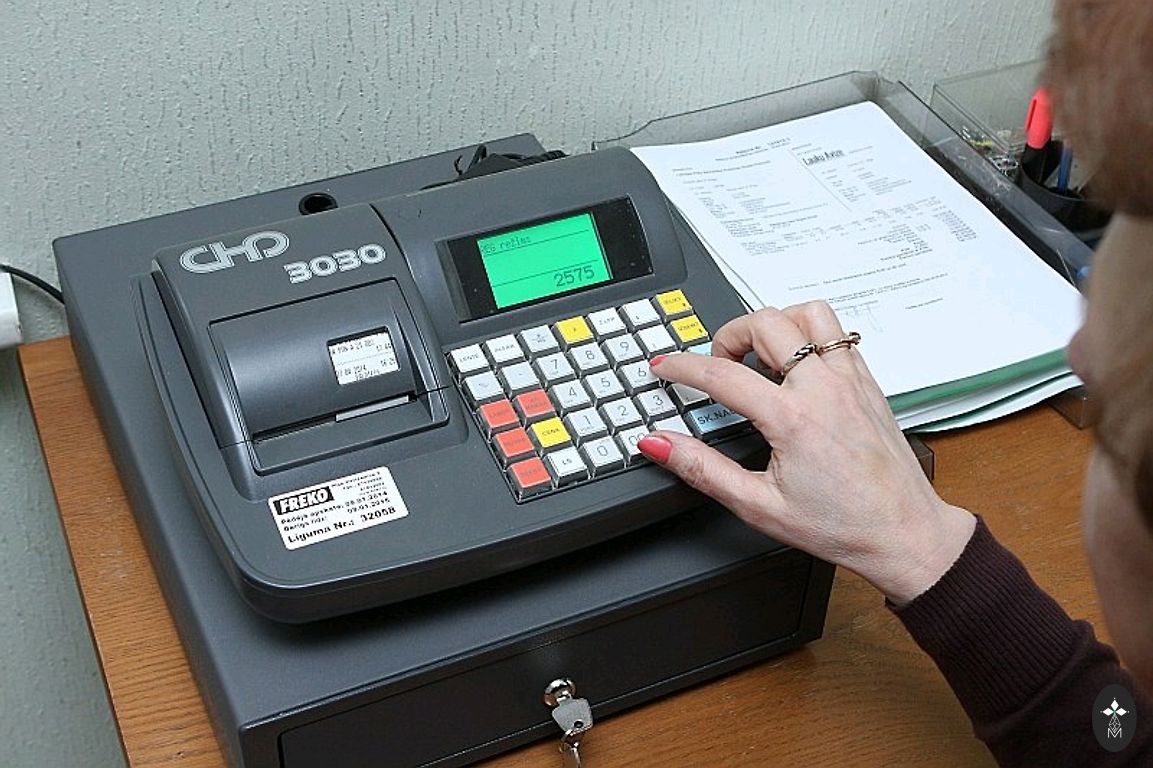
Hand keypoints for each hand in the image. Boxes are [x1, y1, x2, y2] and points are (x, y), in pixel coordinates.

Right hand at [638, 302, 974, 603]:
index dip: (682, 365)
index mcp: (793, 418)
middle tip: (718, 363)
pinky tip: (797, 367)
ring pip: (808, 313)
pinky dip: (809, 334)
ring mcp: (851, 379)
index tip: (664, 365)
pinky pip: (838, 332)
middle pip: (766, 322)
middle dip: (730, 334)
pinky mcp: (868, 382)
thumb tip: (660, 444)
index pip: (722, 374)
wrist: (905, 533)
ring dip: (776, 323)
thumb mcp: (758, 505)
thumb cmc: (842, 525)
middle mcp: (824, 388)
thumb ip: (702, 469)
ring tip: (760, 355)